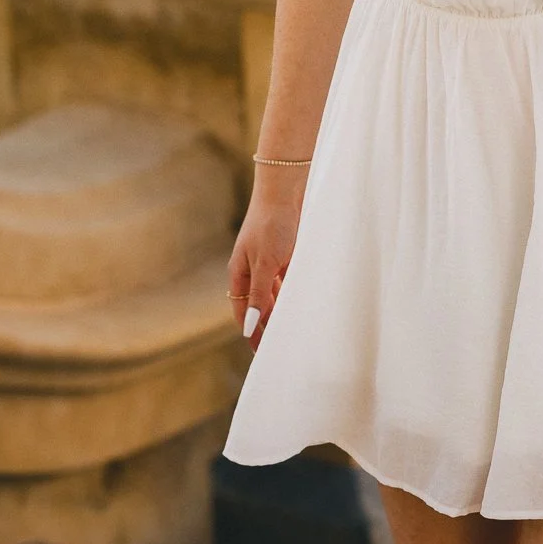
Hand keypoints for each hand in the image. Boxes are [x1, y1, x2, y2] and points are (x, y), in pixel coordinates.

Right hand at [227, 183, 302, 350]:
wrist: (286, 190)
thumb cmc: (272, 224)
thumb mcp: (266, 263)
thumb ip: (260, 295)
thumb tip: (249, 325)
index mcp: (240, 273)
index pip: (242, 311)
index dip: (250, 331)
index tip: (260, 353)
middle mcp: (253, 270)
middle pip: (258, 305)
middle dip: (266, 326)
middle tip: (280, 349)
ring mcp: (271, 262)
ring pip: (275, 295)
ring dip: (281, 312)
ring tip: (292, 333)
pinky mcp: (288, 255)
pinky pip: (289, 282)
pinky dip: (293, 295)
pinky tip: (302, 306)